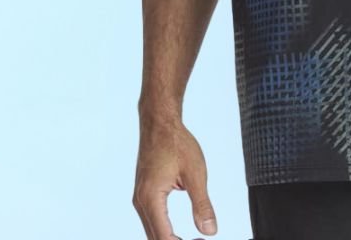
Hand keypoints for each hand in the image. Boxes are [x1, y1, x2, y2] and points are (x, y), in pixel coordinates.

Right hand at [133, 113, 217, 238]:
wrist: (159, 122)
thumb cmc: (176, 143)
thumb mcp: (195, 173)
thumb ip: (202, 204)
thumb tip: (210, 231)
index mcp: (151, 199)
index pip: (163, 238)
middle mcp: (140, 202)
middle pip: (154, 239)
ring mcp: (139, 198)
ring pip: (151, 232)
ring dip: (169, 239)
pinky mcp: (143, 194)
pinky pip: (150, 220)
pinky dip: (163, 231)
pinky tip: (178, 232)